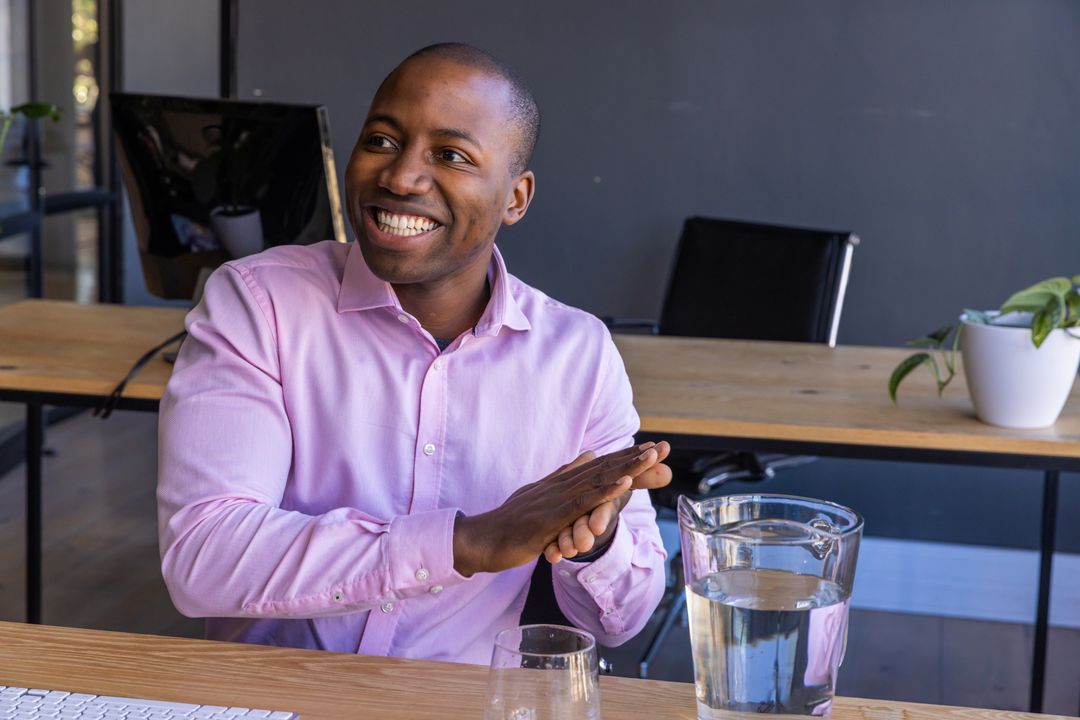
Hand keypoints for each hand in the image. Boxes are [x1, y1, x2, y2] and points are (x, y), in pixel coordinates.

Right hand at [452, 443, 664, 575]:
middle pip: (603, 467)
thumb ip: (564, 478)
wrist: (483, 539)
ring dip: (626, 468)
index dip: (624, 456)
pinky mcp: (552, 516)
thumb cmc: (510, 523)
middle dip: (633, 457)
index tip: (649, 449)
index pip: (598, 466)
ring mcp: (556, 499)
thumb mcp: (541, 498)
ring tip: (650, 457)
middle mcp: (560, 485)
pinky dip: (605, 490)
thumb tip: (588, 456)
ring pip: (597, 480)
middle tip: (661, 447)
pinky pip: (582, 502)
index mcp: (559, 483)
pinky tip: (624, 482)